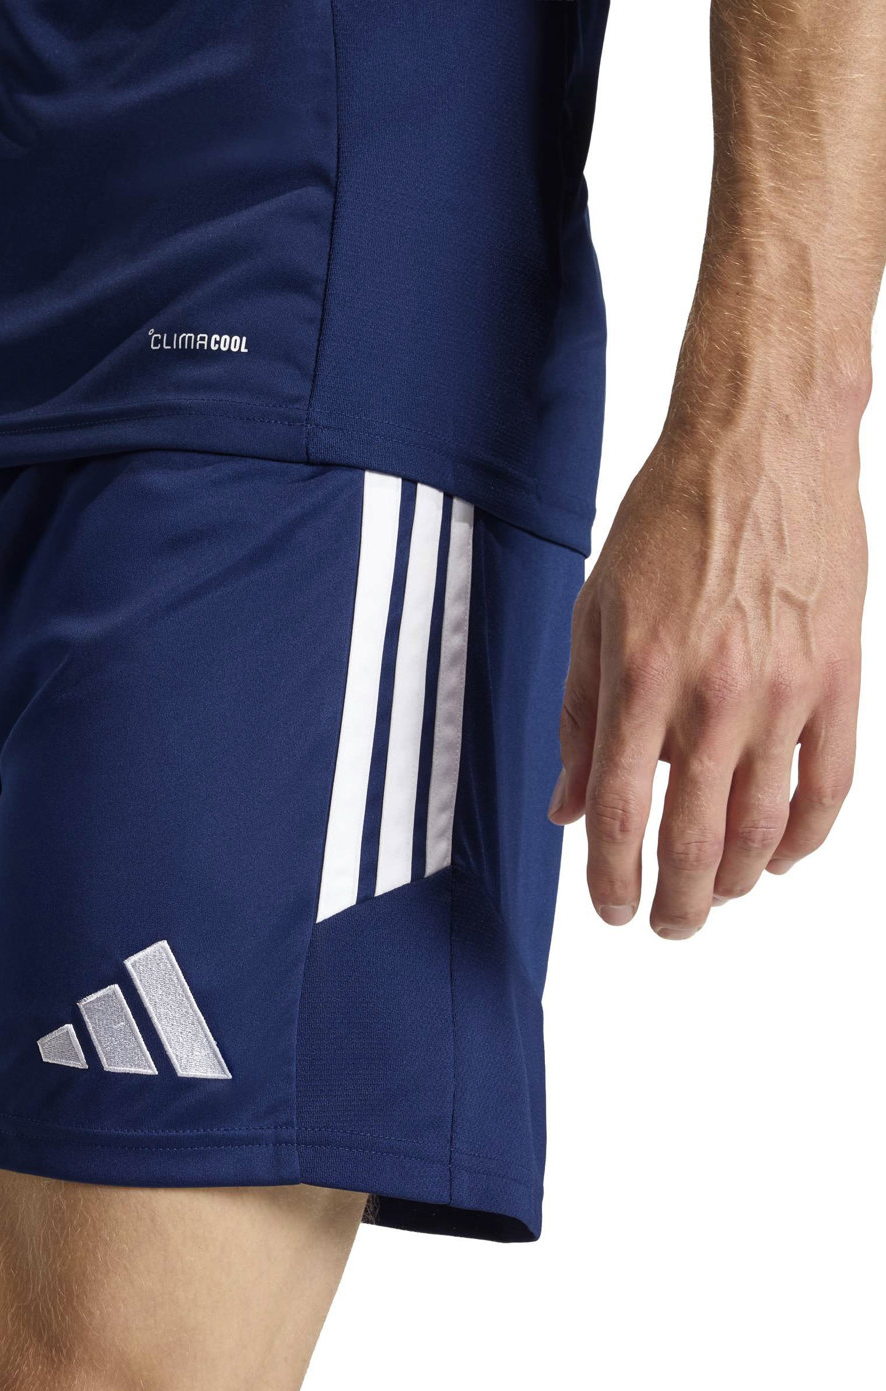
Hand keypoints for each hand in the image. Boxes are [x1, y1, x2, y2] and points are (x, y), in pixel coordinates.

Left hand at [549, 400, 866, 936]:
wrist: (759, 447)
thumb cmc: (666, 524)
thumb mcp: (595, 614)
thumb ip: (581, 718)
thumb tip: (568, 807)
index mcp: (640, 677)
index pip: (622, 812)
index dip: (612, 879)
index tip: (611, 910)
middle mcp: (714, 695)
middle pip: (694, 838)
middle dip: (677, 902)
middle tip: (666, 926)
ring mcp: (785, 690)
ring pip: (765, 827)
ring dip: (736, 881)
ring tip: (715, 899)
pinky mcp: (839, 678)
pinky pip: (831, 786)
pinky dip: (806, 838)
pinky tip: (780, 858)